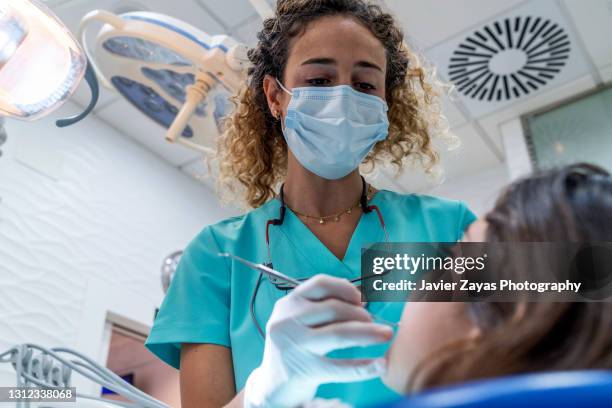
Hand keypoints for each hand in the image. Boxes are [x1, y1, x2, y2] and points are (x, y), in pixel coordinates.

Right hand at [243, 274, 392, 407]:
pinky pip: (341, 367)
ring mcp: (295, 347)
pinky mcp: (304, 371)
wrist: (273, 383)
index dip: (345, 288)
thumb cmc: (294, 345)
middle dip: (361, 314)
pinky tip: (380, 365)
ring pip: (339, 334)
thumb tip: (362, 299)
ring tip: (385, 334)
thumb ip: (321, 306)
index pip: (320, 284)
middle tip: (373, 322)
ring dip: (368, 333)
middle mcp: (288, 322)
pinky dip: (365, 367)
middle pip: (334, 309)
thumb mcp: (297, 320)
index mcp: (288, 304)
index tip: (361, 298)